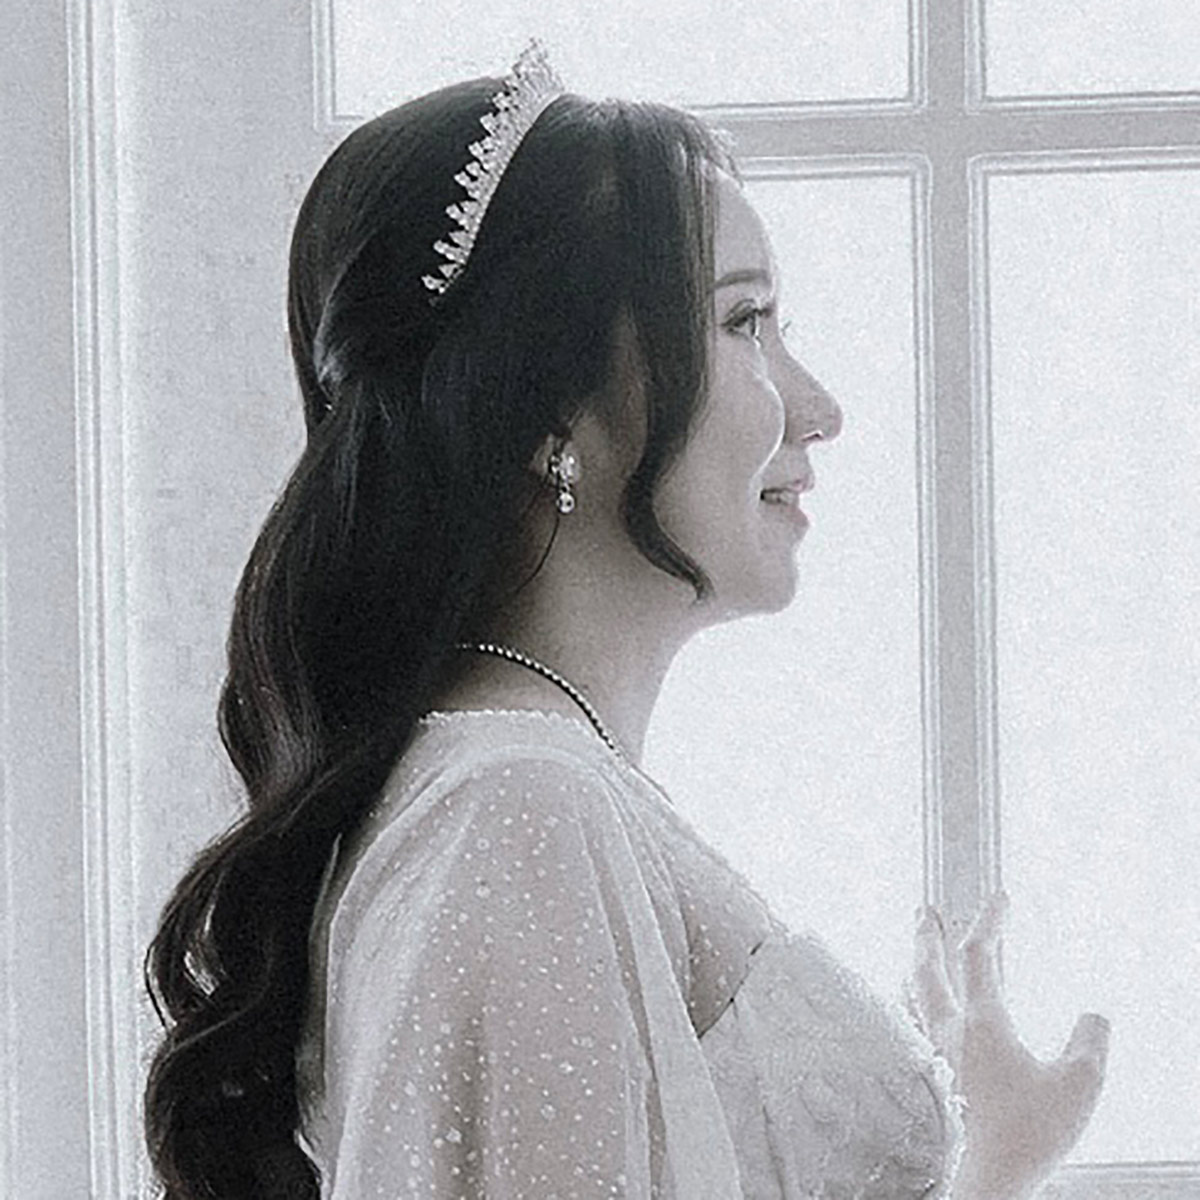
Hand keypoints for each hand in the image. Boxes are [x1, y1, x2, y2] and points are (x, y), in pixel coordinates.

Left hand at [907, 892, 1109, 1199]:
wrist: (982, 1182)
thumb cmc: (1025, 1136)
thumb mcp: (1078, 1087)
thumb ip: (1089, 1044)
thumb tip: (1093, 1015)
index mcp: (980, 1022)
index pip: (980, 954)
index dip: (989, 920)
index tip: (999, 897)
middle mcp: (944, 1031)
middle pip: (926, 969)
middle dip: (925, 936)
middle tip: (922, 911)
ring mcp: (928, 1055)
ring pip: (910, 997)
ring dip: (913, 970)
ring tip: (913, 958)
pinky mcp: (922, 1081)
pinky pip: (907, 1027)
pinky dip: (908, 1007)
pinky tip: (910, 1017)